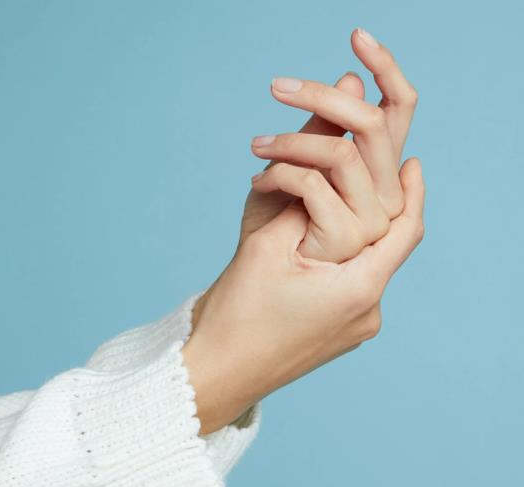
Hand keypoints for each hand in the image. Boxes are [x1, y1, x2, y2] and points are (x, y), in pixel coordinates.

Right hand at [183, 158, 424, 433]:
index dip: (415, 192)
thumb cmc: (236, 317)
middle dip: (370, 205)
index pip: (406, 229)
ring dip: (351, 233)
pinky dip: (341, 258)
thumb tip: (316, 181)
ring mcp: (354, 327)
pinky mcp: (338, 333)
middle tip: (355, 178)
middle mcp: (368, 312)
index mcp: (358, 290)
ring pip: (367, 265)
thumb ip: (299, 208)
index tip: (413, 161)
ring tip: (324, 213)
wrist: (219, 374)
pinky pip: (352, 285)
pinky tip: (316, 247)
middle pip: (385, 243)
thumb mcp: (265, 248)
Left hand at [240, 28, 417, 259]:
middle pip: (372, 124)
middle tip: (277, 86)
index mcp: (377, 173)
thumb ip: (323, 133)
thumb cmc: (276, 228)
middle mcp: (385, 194)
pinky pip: (313, 184)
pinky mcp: (348, 240)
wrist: (260, 282)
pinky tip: (256, 182)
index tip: (357, 35)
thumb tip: (351, 81)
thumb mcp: (297, 171)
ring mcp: (372, 220)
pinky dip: (278, 174)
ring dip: (289, 141)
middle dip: (320, 96)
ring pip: (339, 153)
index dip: (387, 70)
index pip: (399, 110)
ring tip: (256, 146)